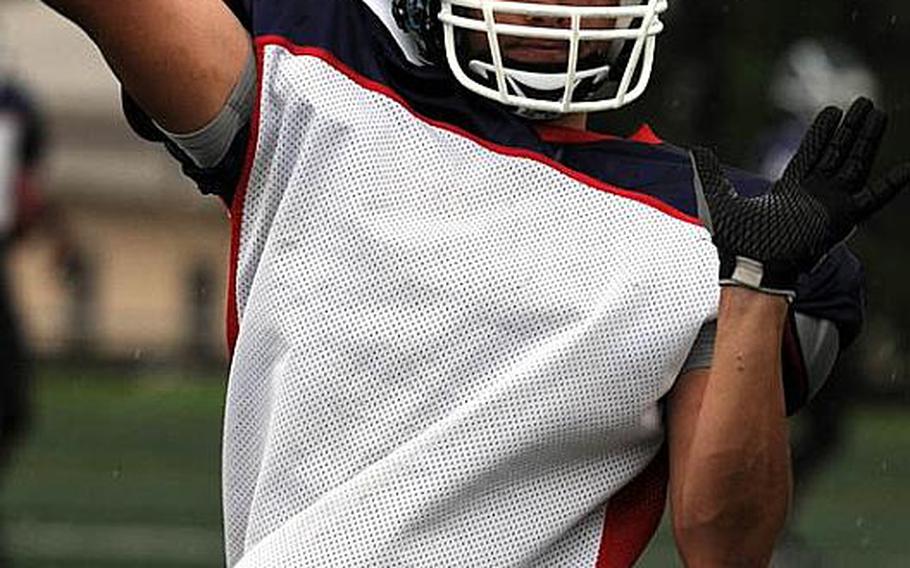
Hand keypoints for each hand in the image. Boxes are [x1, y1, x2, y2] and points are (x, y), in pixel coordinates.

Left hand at [691, 97, 909, 297]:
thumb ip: (709, 173)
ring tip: (879, 113)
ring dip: (866, 139)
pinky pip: (873, 199)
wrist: (751, 265)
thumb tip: (696, 150)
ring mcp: (830, 205)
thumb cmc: (734, 240)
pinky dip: (892, 185)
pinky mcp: (842, 218)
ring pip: (855, 163)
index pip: (811, 152)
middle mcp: (813, 195)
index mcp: (789, 189)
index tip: (832, 110)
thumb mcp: (716, 198)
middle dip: (850, 128)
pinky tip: (907, 169)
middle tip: (864, 102)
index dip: (822, 132)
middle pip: (837, 152)